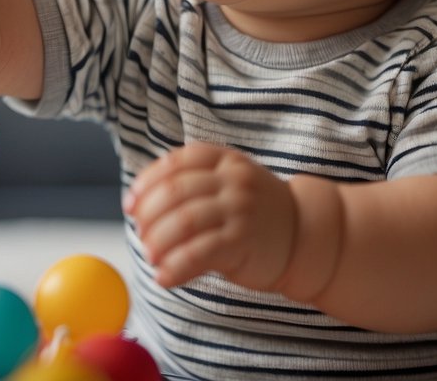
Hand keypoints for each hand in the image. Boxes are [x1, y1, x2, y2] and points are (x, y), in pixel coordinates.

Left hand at [123, 143, 296, 289]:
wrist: (305, 234)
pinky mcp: (243, 242)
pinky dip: (175, 267)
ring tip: (151, 257)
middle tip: (141, 234)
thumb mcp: (228, 182)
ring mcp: (239, 209)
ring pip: (183, 222)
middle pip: (175, 192)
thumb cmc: (255, 211)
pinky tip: (165, 277)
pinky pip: (199, 253)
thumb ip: (192, 185)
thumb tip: (140, 204)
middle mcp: (232, 180)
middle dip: (149, 216)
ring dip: (158, 243)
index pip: (175, 163)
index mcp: (223, 159)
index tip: (131, 204)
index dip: (147, 183)